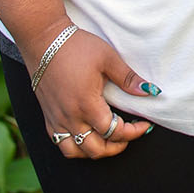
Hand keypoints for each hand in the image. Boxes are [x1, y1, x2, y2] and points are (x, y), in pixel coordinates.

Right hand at [26, 25, 158, 160]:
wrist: (43, 40)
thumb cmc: (76, 47)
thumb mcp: (108, 58)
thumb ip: (128, 78)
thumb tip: (150, 91)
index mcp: (86, 104)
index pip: (113, 132)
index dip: (133, 133)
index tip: (144, 125)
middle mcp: (70, 117)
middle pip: (96, 149)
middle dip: (117, 146)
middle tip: (130, 134)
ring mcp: (56, 119)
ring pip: (76, 152)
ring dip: (96, 150)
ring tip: (110, 140)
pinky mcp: (47, 117)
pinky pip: (60, 143)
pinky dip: (75, 146)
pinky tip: (87, 136)